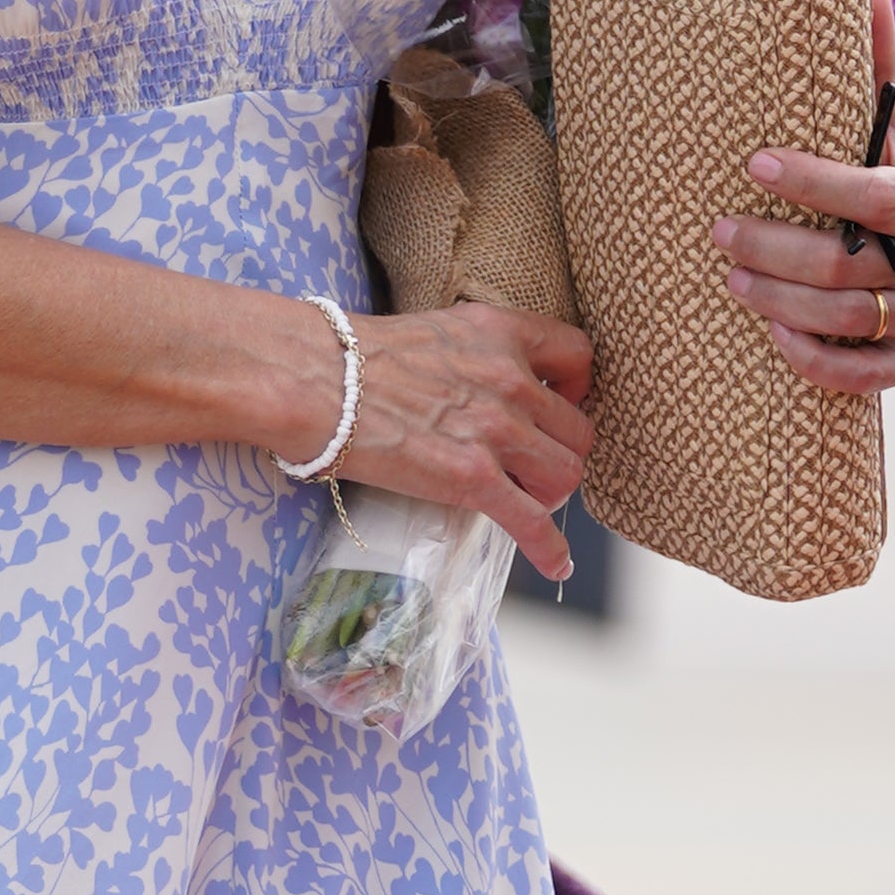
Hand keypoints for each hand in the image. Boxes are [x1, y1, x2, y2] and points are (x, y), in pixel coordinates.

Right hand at [331, 302, 597, 583]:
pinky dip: (550, 549)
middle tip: (531, 467)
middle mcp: (510, 379)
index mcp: (501, 334)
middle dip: (558, 453)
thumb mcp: (434, 332)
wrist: (317, 380)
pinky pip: (532, 522)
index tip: (560, 403)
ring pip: (565, 476)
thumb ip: (472, 353)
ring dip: (549, 495)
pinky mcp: (472, 478)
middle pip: (577, 430)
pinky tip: (555, 563)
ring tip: (525, 502)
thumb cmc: (354, 356)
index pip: (577, 356)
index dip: (576, 389)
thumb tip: (472, 386)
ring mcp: (495, 430)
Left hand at [718, 0, 894, 397]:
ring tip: (731, 277)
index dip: (814, 184)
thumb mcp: (885, 129)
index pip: (875, 195)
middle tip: (719, 232)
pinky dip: (814, 359)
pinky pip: (863, 375)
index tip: (755, 165)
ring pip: (846, 317)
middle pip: (848, 264)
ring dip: (779, 300)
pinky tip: (772, 334)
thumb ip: (875, 67)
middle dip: (774, 249)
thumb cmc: (884, 185)